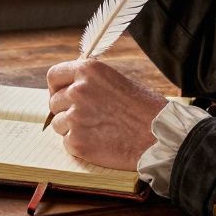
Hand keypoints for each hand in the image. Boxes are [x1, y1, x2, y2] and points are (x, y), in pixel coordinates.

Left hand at [45, 59, 166, 170]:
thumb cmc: (147, 108)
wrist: (161, 136)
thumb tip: (73, 87)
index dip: (56, 87)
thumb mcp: (118, 81)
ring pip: (58, 124)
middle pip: (54, 102)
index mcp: (89, 70)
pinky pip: (67, 143)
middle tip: (86, 119)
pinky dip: (79, 145)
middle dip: (66, 110)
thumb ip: (92, 83)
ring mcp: (75, 117)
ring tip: (97, 131)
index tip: (62, 96)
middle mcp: (78, 90)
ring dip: (72, 129)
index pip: (54, 76)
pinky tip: (100, 143)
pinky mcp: (77, 142)